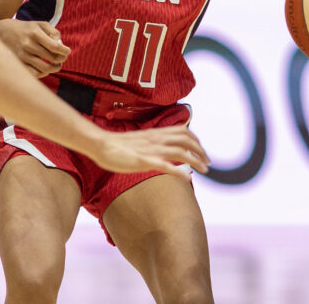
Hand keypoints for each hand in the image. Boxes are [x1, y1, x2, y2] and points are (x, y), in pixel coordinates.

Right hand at [0, 19, 68, 75]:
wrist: (0, 32)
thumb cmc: (25, 28)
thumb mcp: (39, 24)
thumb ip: (53, 32)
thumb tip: (61, 45)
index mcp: (35, 33)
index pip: (56, 47)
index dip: (65, 51)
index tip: (67, 51)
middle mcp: (28, 45)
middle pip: (52, 58)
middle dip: (61, 59)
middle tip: (62, 58)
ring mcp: (22, 55)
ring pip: (45, 68)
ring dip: (54, 68)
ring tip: (56, 65)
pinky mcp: (18, 63)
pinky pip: (34, 74)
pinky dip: (43, 74)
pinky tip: (45, 69)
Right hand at [91, 125, 208, 179]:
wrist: (101, 144)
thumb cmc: (117, 144)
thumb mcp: (139, 140)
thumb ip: (152, 143)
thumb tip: (163, 150)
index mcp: (155, 133)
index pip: (183, 131)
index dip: (195, 140)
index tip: (201, 151)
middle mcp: (156, 139)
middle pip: (186, 139)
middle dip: (200, 150)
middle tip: (207, 162)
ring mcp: (151, 150)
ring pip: (181, 151)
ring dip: (196, 160)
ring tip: (204, 169)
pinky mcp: (144, 161)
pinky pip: (166, 165)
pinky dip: (180, 171)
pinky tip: (187, 177)